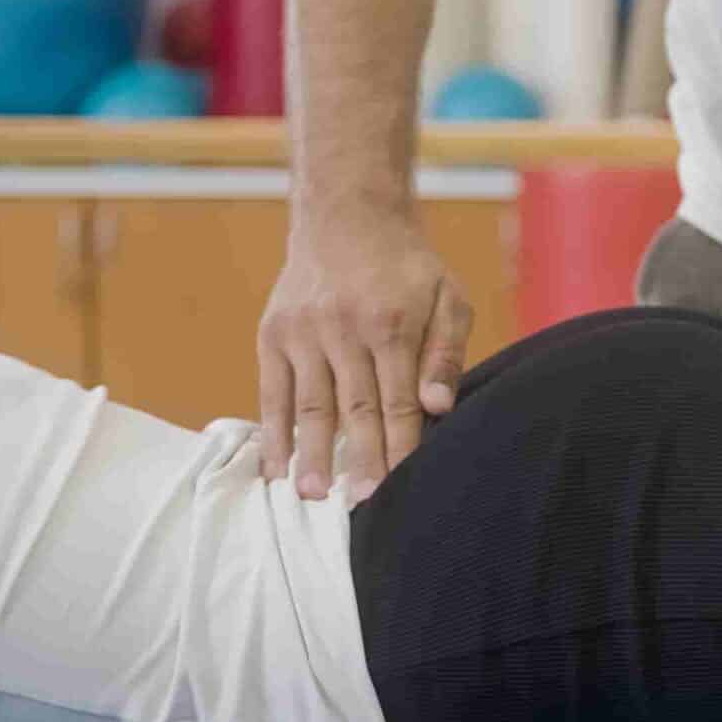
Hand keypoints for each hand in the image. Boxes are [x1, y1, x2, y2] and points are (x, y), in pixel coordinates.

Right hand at [256, 207, 471, 500]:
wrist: (347, 215)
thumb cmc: (408, 267)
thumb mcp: (448, 296)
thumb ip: (447, 352)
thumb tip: (439, 408)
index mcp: (392, 324)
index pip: (397, 399)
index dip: (400, 445)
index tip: (403, 485)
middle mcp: (343, 330)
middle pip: (353, 408)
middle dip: (359, 460)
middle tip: (361, 506)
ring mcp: (303, 332)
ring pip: (309, 405)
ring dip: (309, 454)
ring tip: (310, 497)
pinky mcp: (273, 334)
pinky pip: (272, 392)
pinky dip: (273, 432)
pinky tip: (274, 467)